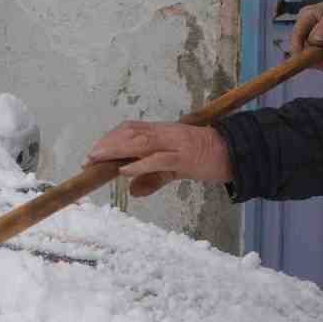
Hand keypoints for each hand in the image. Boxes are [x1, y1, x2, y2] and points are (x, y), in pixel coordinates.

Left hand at [84, 121, 231, 197]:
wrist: (234, 152)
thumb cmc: (203, 157)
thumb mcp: (174, 169)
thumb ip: (152, 178)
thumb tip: (133, 192)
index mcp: (161, 131)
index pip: (129, 129)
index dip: (109, 138)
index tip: (94, 152)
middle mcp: (165, 132)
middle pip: (129, 133)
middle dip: (106, 145)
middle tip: (89, 159)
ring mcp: (173, 143)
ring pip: (139, 142)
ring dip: (115, 150)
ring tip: (98, 160)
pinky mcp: (183, 156)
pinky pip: (157, 159)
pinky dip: (139, 164)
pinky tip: (124, 171)